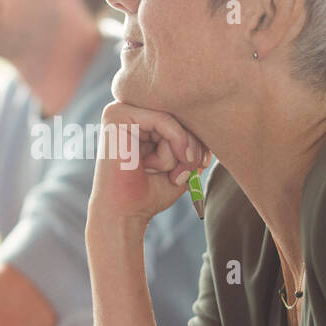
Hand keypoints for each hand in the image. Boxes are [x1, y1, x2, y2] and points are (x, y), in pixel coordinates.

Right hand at [87, 100, 209, 231]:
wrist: (123, 215)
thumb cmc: (148, 193)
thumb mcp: (181, 164)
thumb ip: (193, 141)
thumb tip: (208, 126)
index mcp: (140, 120)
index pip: (180, 115)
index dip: (197, 137)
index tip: (202, 164)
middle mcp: (129, 110)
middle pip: (178, 113)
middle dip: (192, 144)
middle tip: (183, 173)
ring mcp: (120, 110)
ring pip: (172, 118)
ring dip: (178, 151)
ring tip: (163, 172)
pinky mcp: (116, 116)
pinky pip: (163, 119)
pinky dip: (175, 142)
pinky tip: (166, 167)